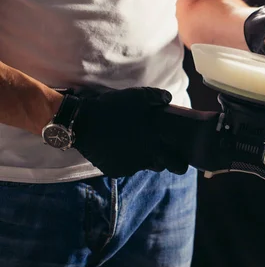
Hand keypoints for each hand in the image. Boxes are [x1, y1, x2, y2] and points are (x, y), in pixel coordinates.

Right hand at [71, 87, 191, 177]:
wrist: (82, 122)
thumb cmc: (113, 108)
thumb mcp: (138, 96)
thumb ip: (157, 97)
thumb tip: (169, 99)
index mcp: (154, 144)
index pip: (176, 165)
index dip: (180, 163)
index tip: (180, 157)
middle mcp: (143, 159)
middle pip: (161, 167)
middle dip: (162, 160)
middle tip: (157, 148)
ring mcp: (128, 167)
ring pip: (143, 166)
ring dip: (143, 158)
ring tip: (135, 143)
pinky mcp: (114, 170)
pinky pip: (125, 167)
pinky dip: (125, 160)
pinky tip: (119, 147)